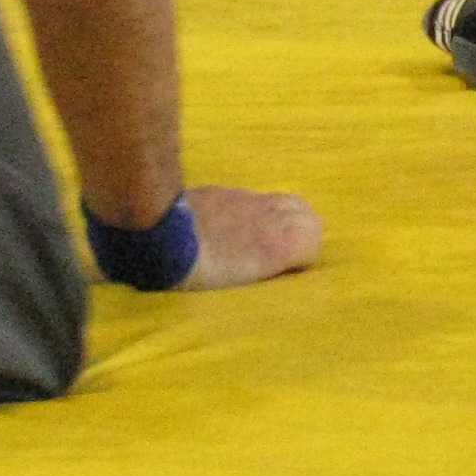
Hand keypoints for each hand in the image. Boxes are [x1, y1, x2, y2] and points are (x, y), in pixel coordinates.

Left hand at [178, 184, 323, 288]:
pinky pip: (251, 199)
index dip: (304, 258)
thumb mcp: (242, 284)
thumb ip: (271, 269)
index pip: (315, 240)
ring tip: (256, 240)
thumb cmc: (199, 271)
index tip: (286, 273)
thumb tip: (282, 267)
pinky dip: (250, 212)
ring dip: (277, 219)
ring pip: (282, 202)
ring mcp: (247, 199)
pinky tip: (227, 228)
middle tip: (279, 254)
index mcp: (280, 243)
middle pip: (307, 214)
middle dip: (300, 232)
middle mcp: (271, 215)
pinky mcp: (223, 191)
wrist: (160, 233)